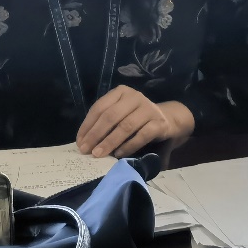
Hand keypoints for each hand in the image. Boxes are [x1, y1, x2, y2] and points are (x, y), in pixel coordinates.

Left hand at [76, 87, 194, 157]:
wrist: (166, 119)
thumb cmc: (136, 119)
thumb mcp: (120, 114)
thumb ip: (105, 123)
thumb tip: (84, 141)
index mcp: (121, 92)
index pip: (100, 107)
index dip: (88, 125)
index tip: (80, 142)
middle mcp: (135, 97)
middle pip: (111, 116)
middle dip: (96, 134)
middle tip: (87, 150)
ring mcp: (148, 109)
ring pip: (125, 126)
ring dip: (110, 141)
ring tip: (99, 154)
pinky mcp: (159, 123)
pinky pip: (142, 135)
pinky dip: (128, 146)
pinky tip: (119, 154)